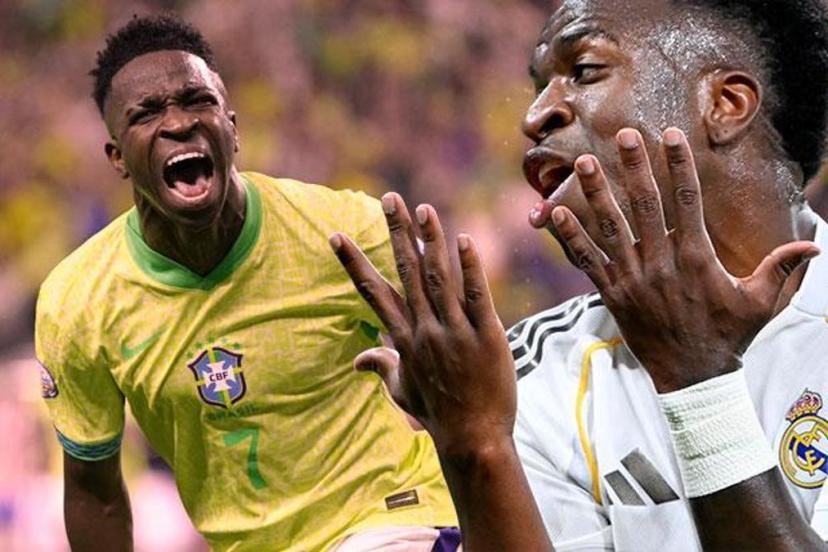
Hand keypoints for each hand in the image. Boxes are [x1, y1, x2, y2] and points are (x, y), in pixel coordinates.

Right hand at [329, 192, 515, 455]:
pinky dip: (469, 267)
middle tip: (391, 198)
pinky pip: (475, 295)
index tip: (335, 235)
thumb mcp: (402, 391)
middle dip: (398, 232)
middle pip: (406, 272)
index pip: (373, 292)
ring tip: (424, 209)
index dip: (353, 262)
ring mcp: (454, 331)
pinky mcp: (485, 335)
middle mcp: (424, 329)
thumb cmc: (437, 414)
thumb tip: (357, 360)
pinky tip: (463, 240)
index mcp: (403, 338)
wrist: (473, 438)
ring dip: (431, 240)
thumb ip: (381, 367)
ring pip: (439, 277)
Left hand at [533, 127, 818, 391]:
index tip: (671, 134)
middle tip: (623, 134)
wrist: (692, 377)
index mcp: (695, 257)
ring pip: (611, 227)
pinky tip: (554, 213)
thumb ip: (781, 269)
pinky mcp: (612, 294)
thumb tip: (817, 246)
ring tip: (585, 162)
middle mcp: (660, 262)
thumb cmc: (728, 337)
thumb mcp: (760, 303)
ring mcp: (633, 278)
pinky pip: (587, 261)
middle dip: (634, 167)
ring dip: (596, 193)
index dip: (679, 165)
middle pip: (645, 204)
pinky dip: (571, 237)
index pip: (687, 200)